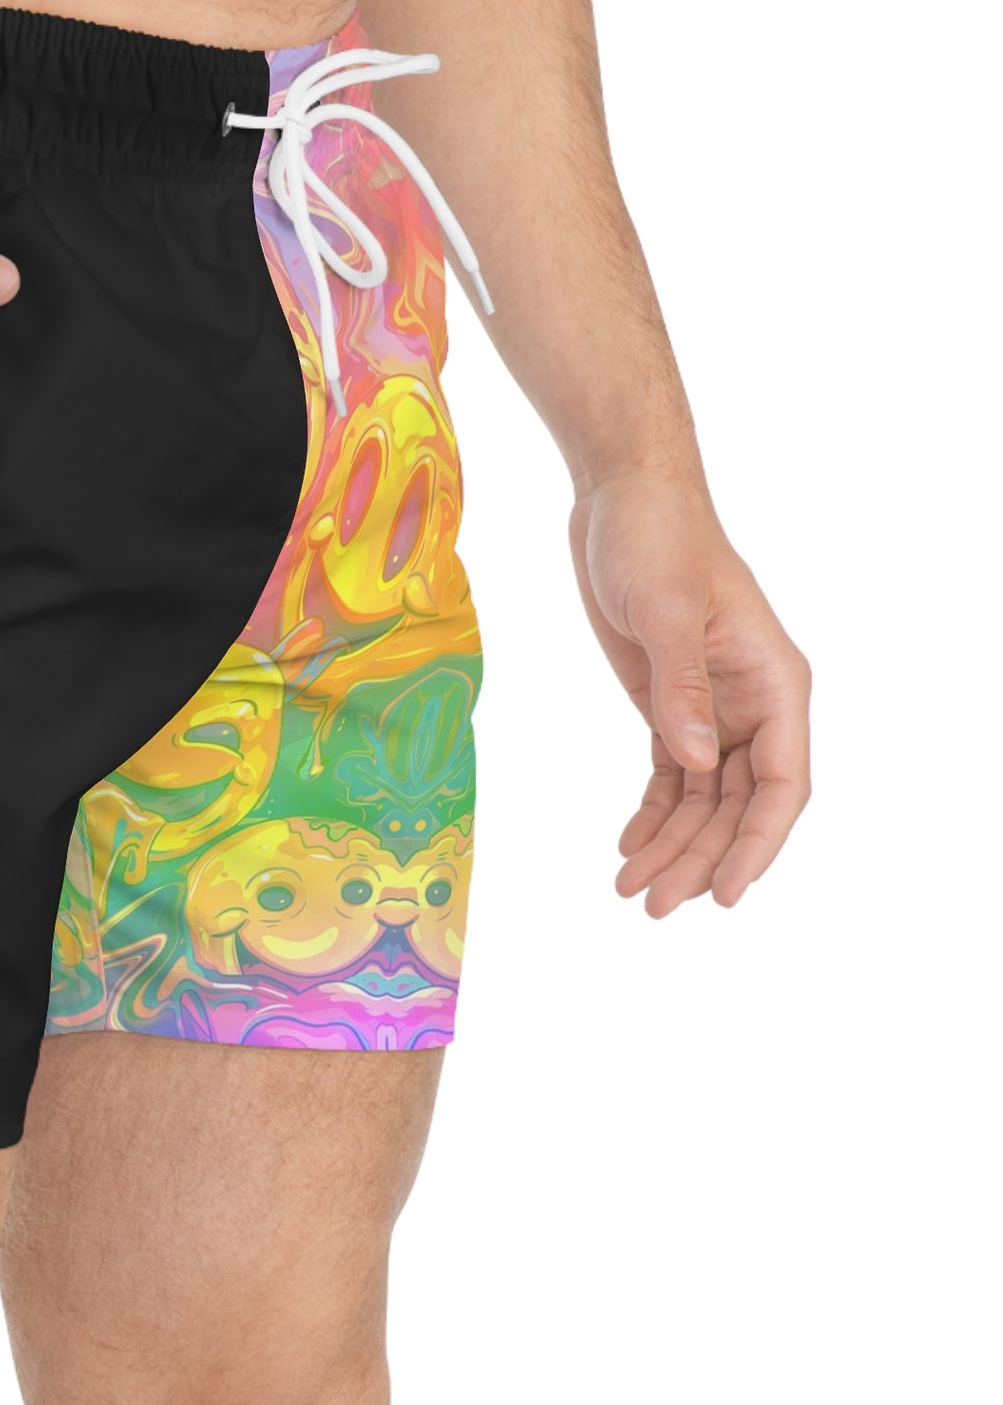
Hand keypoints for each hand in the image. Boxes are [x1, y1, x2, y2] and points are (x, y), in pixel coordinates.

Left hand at [568, 470, 811, 915]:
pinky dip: (653, 812)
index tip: (723, 893)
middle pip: (737, 804)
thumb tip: (696, 762)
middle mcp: (754, 704)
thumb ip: (683, 687)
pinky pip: (673, 774)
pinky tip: (629, 844)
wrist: (623, 499)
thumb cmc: (657, 540)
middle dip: (699, 858)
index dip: (756, 844)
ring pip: (703, 798)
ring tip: (630, 890)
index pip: (781, 785)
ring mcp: (712, 706)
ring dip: (672, 845)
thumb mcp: (668, 610)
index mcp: (776, 685)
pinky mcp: (670, 701)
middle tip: (652, 906)